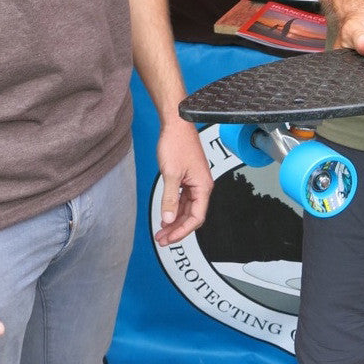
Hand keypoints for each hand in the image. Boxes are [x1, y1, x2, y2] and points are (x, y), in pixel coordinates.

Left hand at [154, 119, 213, 246]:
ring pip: (186, 209)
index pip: (196, 217)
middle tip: (161, 239)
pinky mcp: (187, 178)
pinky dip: (174, 209)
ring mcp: (194, 182)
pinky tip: (164, 216)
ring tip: (161, 232)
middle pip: (192, 216)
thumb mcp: (171, 174)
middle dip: (176, 229)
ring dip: (174, 221)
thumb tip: (168, 219)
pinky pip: (182, 199)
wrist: (176, 124)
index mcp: (203, 186)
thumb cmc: (177, 143)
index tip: (168, 238)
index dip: (182, 231)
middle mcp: (202, 186)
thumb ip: (169, 199)